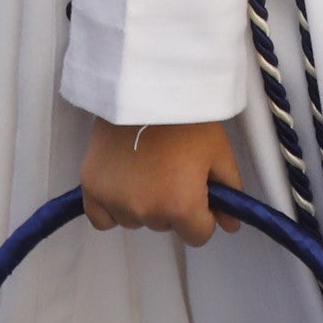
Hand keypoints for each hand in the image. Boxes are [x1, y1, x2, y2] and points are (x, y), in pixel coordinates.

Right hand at [81, 115, 237, 237]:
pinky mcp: (91, 188)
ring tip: (147, 167)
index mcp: (181, 206)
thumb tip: (231, 226)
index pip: (198, 236)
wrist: (145, 86)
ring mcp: (115, 201)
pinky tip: (123, 185)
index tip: (199, 192)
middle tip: (172, 169)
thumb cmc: (186, 117)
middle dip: (173, 206)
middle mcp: (146, 211)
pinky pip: (102, 218)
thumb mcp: (219, 152)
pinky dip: (113, 207)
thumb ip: (229, 193)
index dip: (203, 215)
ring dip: (143, 205)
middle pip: (165, 225)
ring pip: (136, 221)